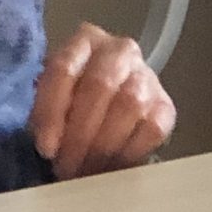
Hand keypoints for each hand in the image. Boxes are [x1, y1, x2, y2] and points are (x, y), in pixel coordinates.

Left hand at [29, 26, 175, 179]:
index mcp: (85, 40)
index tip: (46, 147)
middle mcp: (119, 50)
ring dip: (105, 144)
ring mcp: (147, 75)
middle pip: (101, 84)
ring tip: (87, 170)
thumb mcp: (52, 99)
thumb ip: (46, 113)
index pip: (64, 68)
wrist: (108, 107)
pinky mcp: (165, 106)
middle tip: (67, 165)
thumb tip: (49, 145)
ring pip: (130, 104)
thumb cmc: (72, 101)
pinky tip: (112, 166)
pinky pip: (153, 128)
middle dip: (80, 132)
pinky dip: (130, 151)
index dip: (52, 110)